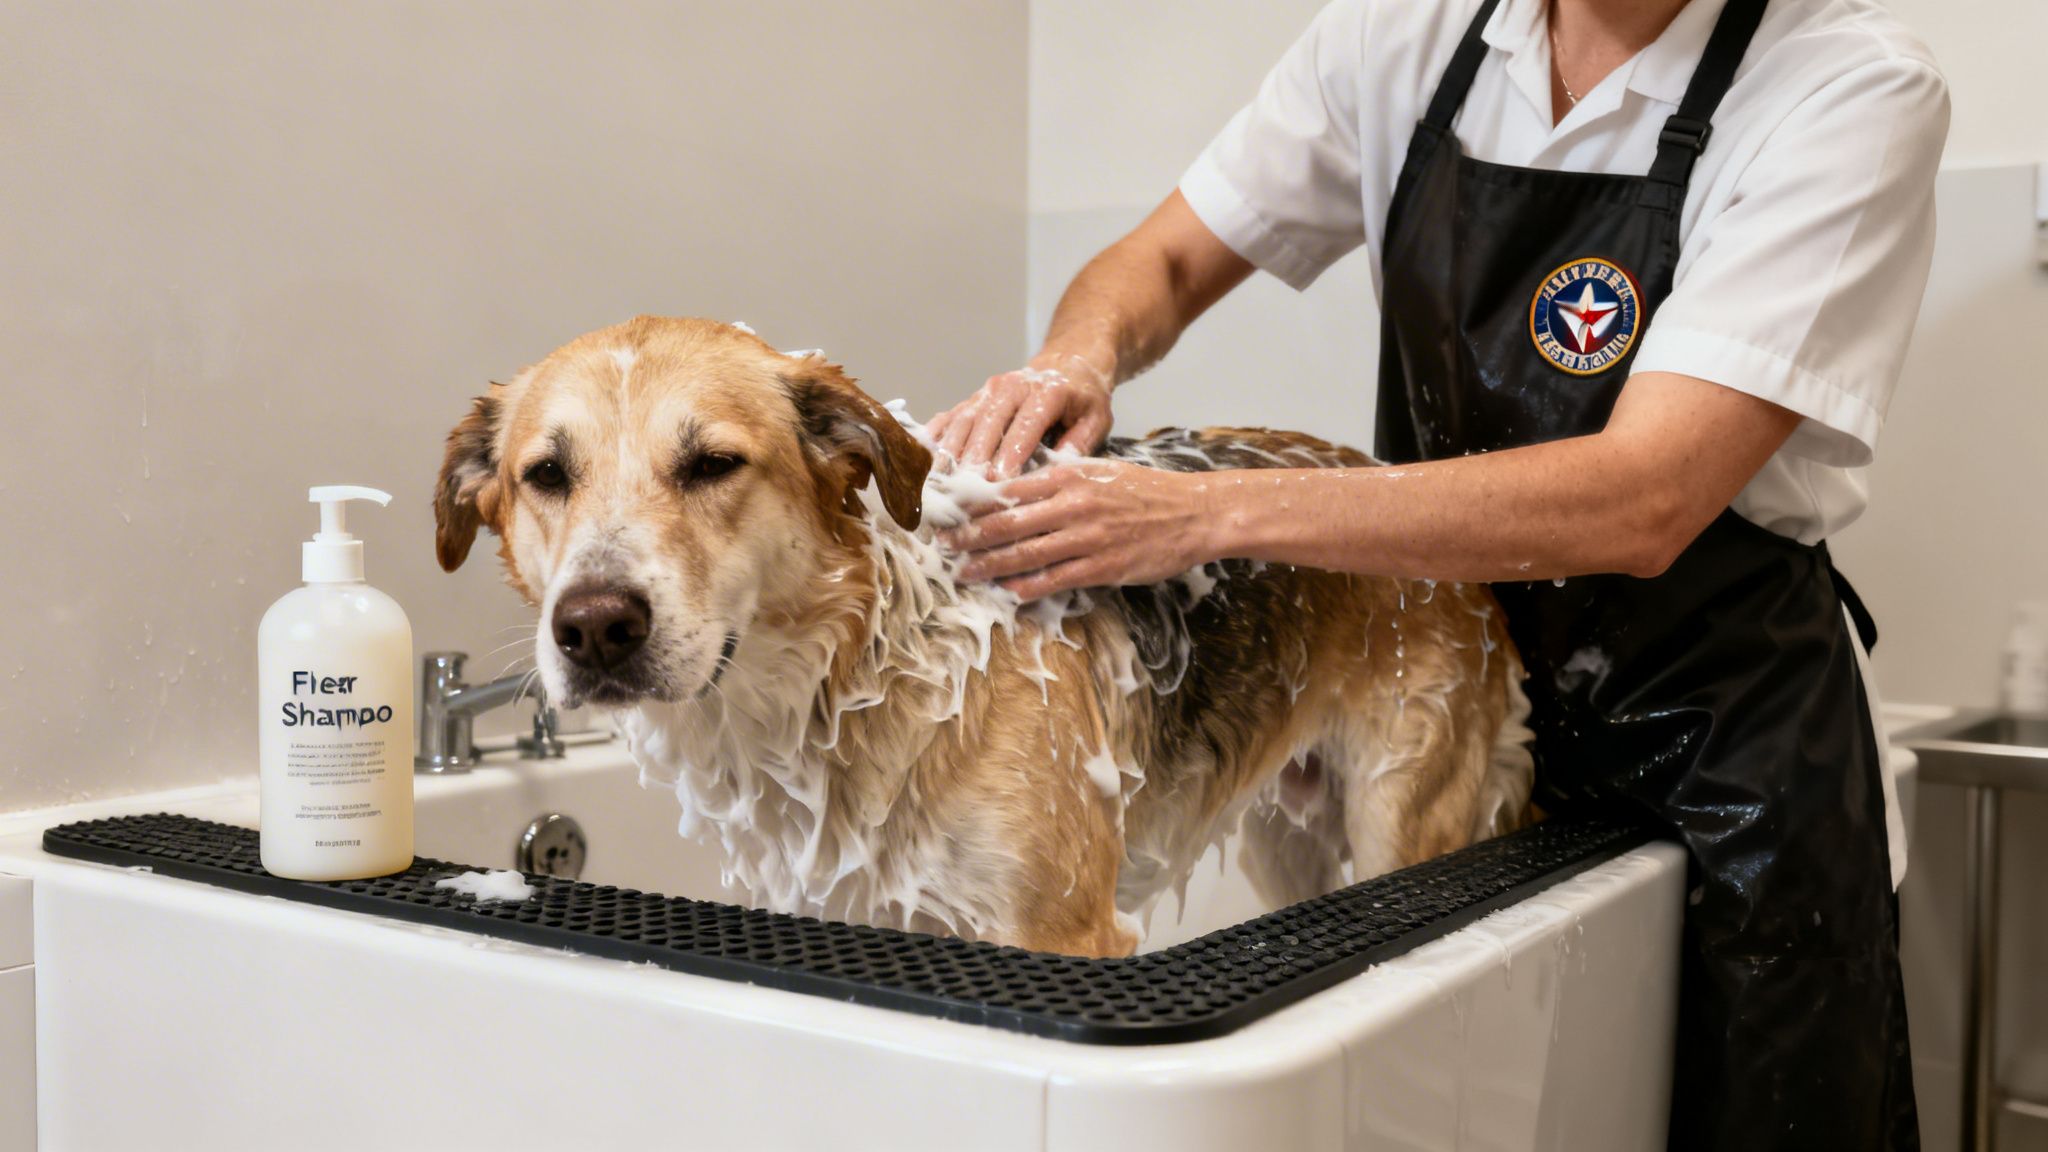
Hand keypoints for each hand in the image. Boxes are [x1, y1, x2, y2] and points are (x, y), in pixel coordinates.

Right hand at [926, 353, 1112, 476]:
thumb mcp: (1096, 418)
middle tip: (963, 491)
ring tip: (939, 482)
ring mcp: (989, 390)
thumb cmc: (1084, 397)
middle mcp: (1012, 387)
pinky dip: (936, 437)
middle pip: (988, 425)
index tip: (998, 482)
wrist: (1069, 361)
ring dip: (950, 452)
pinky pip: (951, 416)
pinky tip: (922, 459)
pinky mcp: (975, 397)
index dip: (1010, 455)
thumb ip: (1080, 444)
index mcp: (1047, 391)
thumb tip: (1060, 471)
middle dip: (974, 459)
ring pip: (965, 421)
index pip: (1025, 426)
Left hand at [939, 459, 1214, 600]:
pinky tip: (1006, 593)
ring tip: (963, 573)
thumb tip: (1015, 489)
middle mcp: (1071, 504)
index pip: (1006, 489)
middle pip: (1006, 523)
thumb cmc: (1145, 491)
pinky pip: (1053, 580)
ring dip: (988, 566)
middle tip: (942, 548)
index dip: (973, 504)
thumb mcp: (1099, 470)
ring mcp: (1085, 537)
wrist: (1193, 512)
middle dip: (969, 537)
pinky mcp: (1101, 566)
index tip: (948, 513)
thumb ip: (1059, 479)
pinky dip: (1026, 588)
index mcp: (1068, 475)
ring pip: (1023, 554)